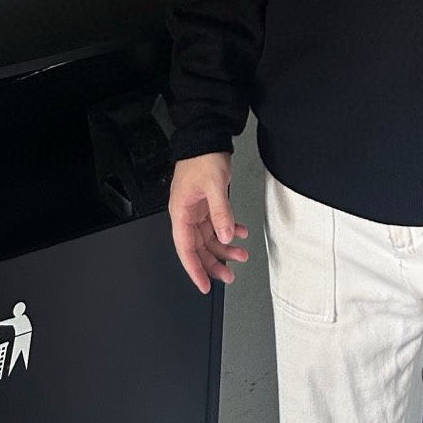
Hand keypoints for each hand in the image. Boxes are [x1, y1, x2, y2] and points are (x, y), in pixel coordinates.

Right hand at [168, 151, 249, 292]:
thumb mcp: (214, 185)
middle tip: (229, 276)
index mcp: (181, 212)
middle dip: (213, 263)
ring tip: (241, 254)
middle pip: (198, 248)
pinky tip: (240, 232)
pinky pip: (216, 224)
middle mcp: (187, 214)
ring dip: (224, 248)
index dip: (194, 270)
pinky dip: (228, 230)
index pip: (185, 249)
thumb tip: (226, 235)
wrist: (207, 137)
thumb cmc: (202, 157)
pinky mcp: (206, 204)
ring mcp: (197, 210)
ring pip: (209, 238)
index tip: (203, 286)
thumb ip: (220, 212)